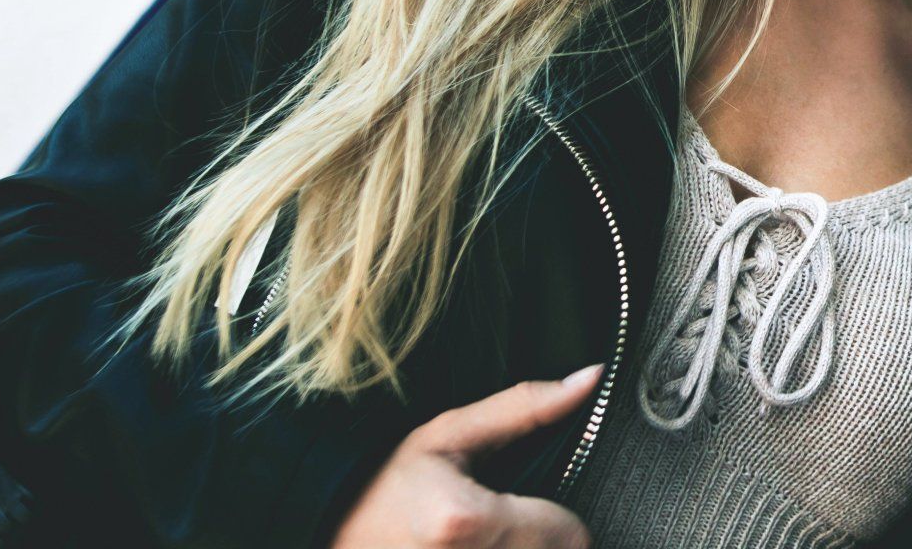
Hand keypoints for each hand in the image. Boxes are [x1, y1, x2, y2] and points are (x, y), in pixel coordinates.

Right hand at [329, 364, 604, 547]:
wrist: (321, 528)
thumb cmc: (382, 482)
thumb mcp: (448, 434)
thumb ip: (525, 407)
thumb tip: (590, 378)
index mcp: (466, 521)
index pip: (569, 535)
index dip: (560, 518)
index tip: (536, 507)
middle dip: (540, 541)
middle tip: (503, 522)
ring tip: (487, 538)